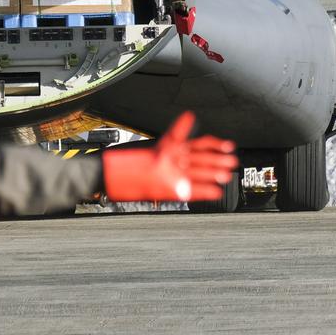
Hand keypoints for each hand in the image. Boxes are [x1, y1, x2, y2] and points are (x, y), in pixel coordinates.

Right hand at [101, 112, 237, 201]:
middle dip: (217, 160)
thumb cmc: (119, 164)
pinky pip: (188, 189)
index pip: (194, 142)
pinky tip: (215, 192)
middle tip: (232, 161)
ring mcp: (166, 172)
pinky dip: (203, 191)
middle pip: (199, 157)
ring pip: (197, 171)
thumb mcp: (143, 151)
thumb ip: (162, 151)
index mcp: (164, 147)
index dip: (213, 144)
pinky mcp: (163, 187)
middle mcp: (167, 158)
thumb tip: (177, 151)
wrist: (103, 172)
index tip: (227, 145)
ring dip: (213, 173)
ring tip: (226, 175)